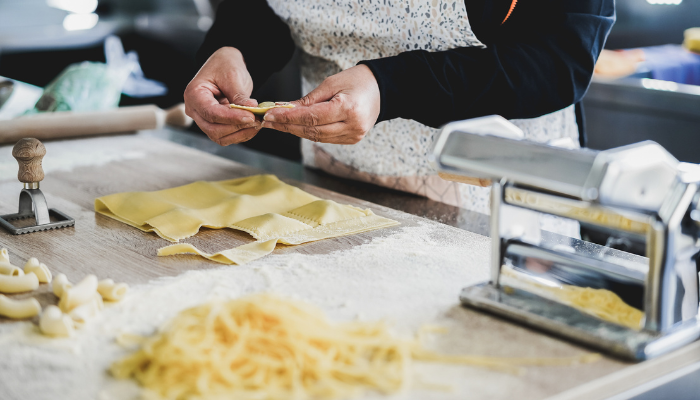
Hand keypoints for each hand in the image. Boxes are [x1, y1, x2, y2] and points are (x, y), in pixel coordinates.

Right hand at [184, 47, 261, 145]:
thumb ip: (240, 95)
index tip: (250, 117)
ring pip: (219, 136)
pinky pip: (226, 136)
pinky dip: (240, 134)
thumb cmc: (225, 66)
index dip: (231, 118)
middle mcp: (195, 110)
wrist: (225, 65)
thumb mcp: (232, 76)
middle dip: (236, 127)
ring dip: (240, 133)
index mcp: (194, 94)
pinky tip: (252, 125)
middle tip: (256, 120)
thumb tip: (251, 109)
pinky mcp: (214, 124)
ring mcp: (203, 119)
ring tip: (257, 122)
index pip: (211, 113)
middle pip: (213, 129)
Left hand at [262, 65, 379, 143]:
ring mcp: (353, 136)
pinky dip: (309, 133)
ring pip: (317, 138)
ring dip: (296, 131)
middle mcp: (352, 126)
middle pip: (312, 131)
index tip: (270, 115)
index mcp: (348, 108)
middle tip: (268, 120)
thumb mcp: (332, 83)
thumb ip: (309, 100)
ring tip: (278, 123)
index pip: (311, 117)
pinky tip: (295, 126)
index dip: (288, 118)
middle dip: (288, 126)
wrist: (382, 89)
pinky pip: (325, 138)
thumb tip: (285, 109)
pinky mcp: (352, 139)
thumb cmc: (358, 80)